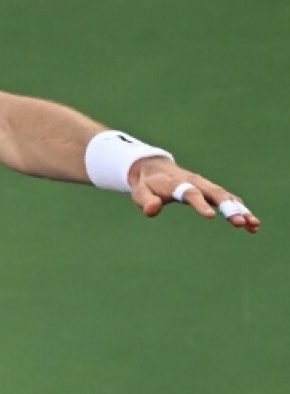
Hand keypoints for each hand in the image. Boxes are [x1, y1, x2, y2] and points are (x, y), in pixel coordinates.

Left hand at [130, 156, 259, 233]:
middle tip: (241, 223)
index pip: (190, 193)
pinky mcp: (210, 191)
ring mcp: (205, 185)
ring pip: (226, 196)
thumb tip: (151, 210)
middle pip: (215, 193)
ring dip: (240, 210)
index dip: (200, 204)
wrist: (155, 169)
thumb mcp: (140, 192)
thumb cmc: (147, 184)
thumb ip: (145, 200)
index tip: (211, 216)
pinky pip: (228, 199)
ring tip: (253, 225)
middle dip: (229, 208)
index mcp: (177, 183)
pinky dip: (240, 209)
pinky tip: (252, 224)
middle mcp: (195, 182)